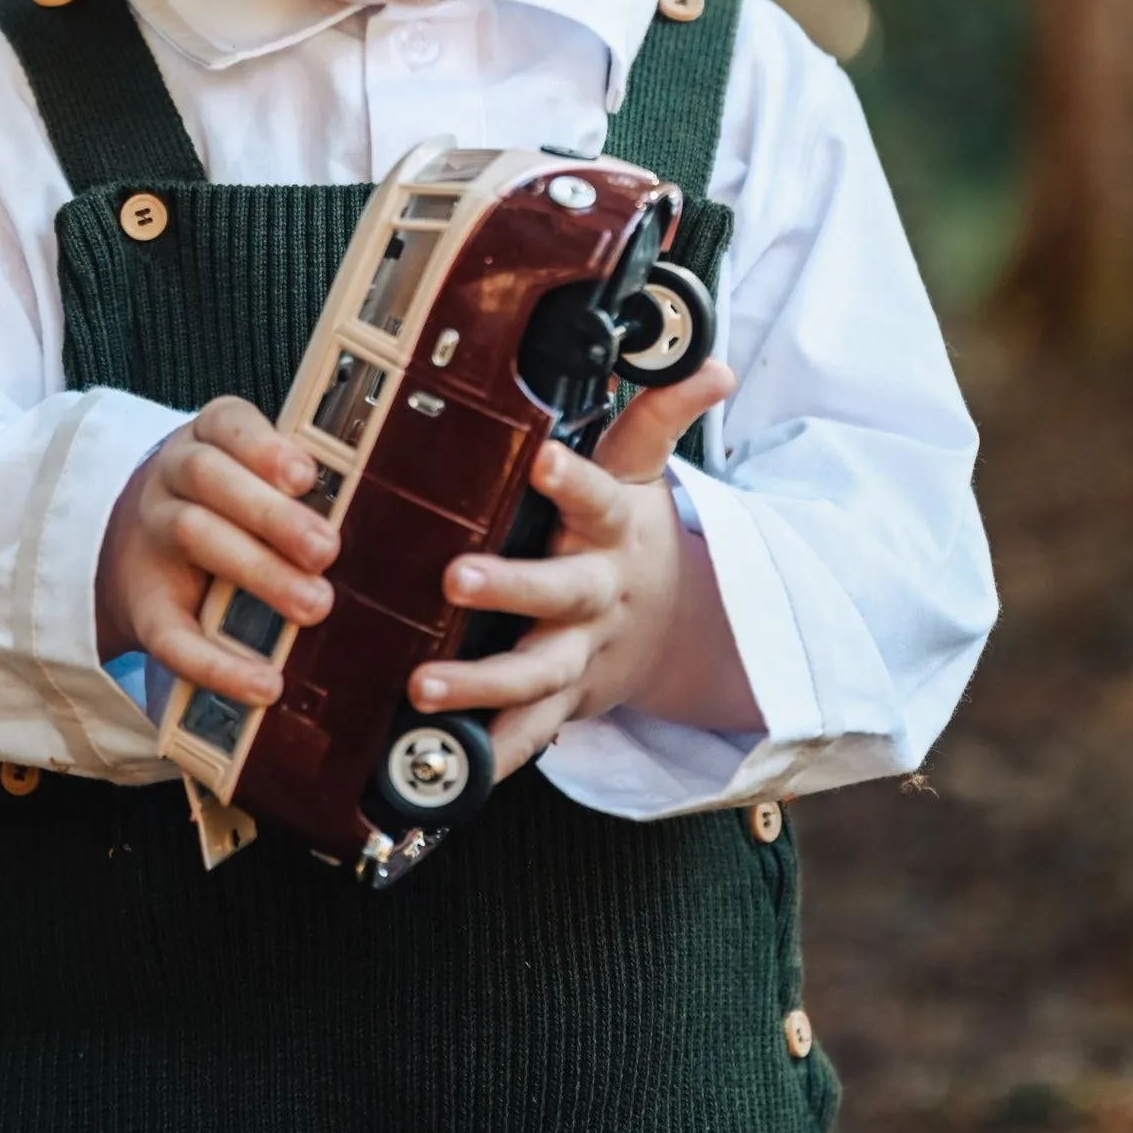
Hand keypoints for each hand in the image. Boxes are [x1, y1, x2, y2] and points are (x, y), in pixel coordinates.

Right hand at [96, 397, 338, 706]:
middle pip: (211, 479)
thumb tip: (377, 516)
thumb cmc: (226, 509)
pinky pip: (172, 635)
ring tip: (314, 605)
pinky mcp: (144, 606)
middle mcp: (174, 478)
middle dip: (273, 515)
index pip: (227, 425)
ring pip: (192, 535)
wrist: (139, 551)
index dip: (265, 448)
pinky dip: (217, 663)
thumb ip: (300, 491)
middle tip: (327, 550)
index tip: (306, 475)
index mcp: (209, 440)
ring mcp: (153, 536)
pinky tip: (262, 682)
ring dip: (258, 571)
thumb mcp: (254, 478)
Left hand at [407, 362, 738, 780]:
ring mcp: (578, 654)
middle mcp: (595, 594)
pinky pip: (526, 736)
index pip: (596, 495)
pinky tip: (443, 766)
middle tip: (455, 578)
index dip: (572, 480)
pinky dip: (489, 755)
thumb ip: (659, 417)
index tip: (544, 458)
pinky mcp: (562, 702)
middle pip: (558, 592)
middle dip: (509, 589)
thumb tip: (709, 366)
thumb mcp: (643, 473)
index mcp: (612, 529)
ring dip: (481, 684)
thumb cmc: (633, 538)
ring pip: (534, 674)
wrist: (670, 629)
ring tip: (423, 686)